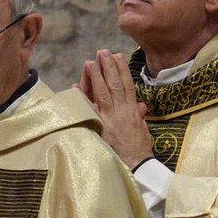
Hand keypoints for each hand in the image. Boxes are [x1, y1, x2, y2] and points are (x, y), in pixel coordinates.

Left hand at [78, 49, 153, 169]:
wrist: (137, 165)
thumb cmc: (139, 150)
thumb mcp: (143, 129)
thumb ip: (139, 115)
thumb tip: (140, 104)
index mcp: (132, 111)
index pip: (128, 85)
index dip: (123, 70)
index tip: (118, 56)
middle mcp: (122, 111)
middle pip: (115, 85)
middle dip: (108, 67)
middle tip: (103, 52)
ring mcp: (110, 119)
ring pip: (104, 93)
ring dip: (97, 76)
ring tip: (90, 61)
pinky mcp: (101, 128)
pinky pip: (90, 111)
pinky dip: (82, 99)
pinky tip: (75, 88)